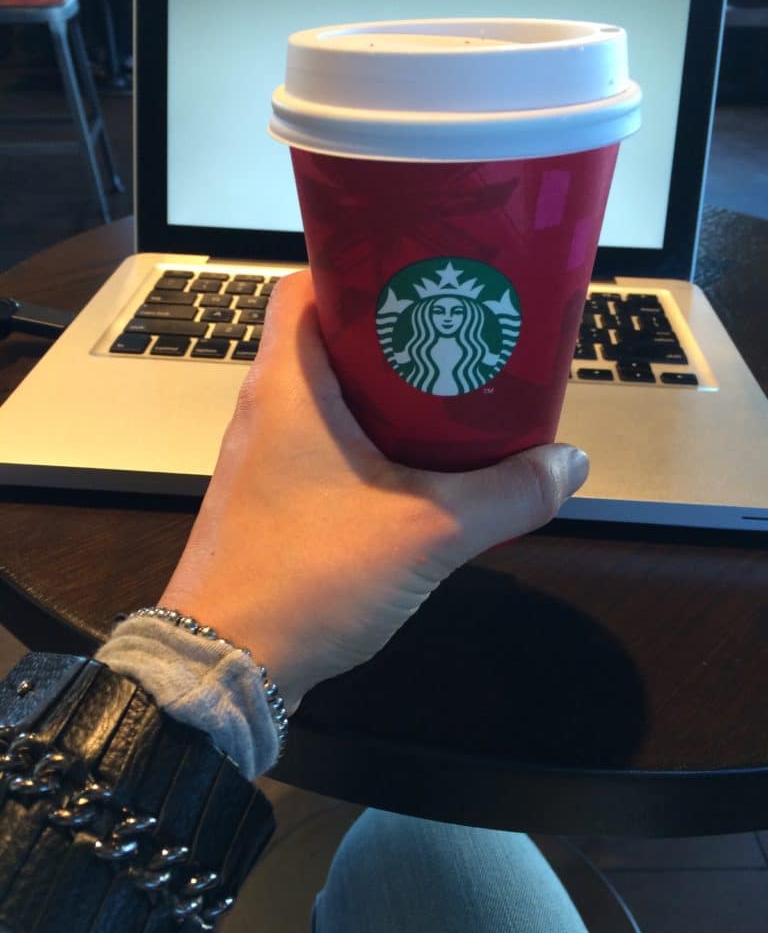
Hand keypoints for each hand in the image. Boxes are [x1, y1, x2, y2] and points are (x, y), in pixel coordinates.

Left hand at [160, 271, 587, 711]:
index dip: (363, 268)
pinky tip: (411, 470)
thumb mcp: (427, 532)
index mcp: (289, 385)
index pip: (307, 284)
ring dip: (382, 394)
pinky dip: (364, 443)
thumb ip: (507, 495)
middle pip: (327, 339)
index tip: (424, 277)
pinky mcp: (267, 500)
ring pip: (326, 398)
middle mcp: (265, 409)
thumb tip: (571, 464)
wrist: (226, 664)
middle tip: (458, 338)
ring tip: (449, 399)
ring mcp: (260, 458)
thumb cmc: (310, 576)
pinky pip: (320, 446)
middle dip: (393, 335)